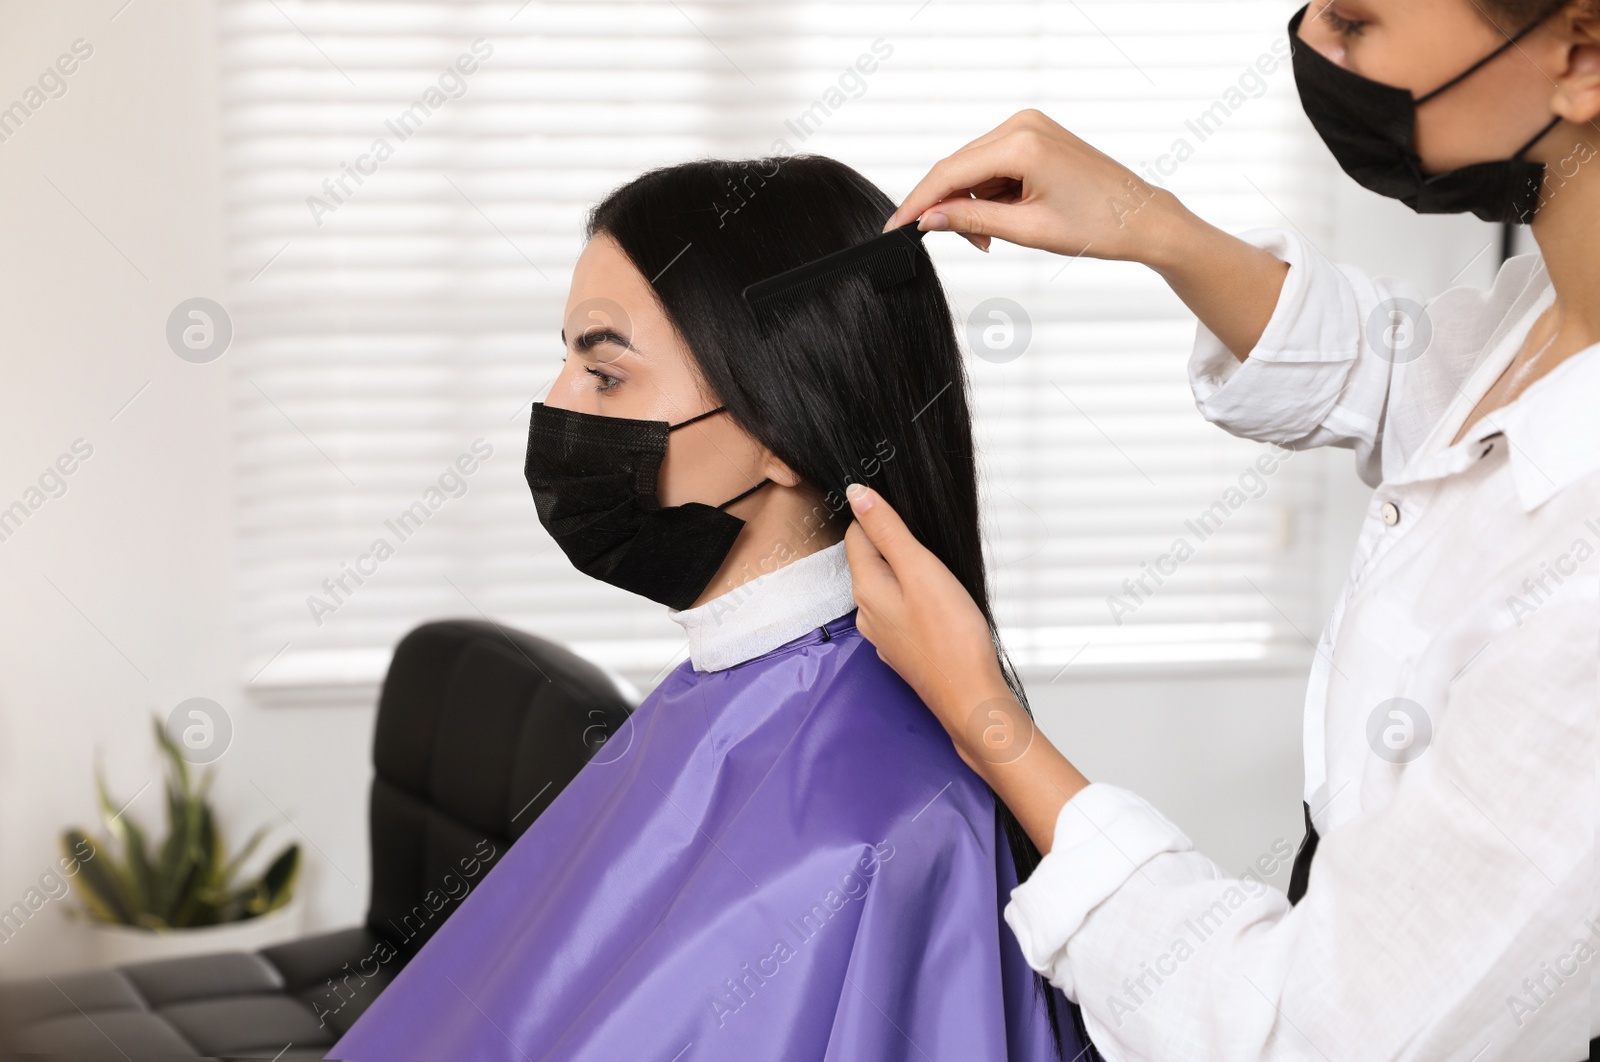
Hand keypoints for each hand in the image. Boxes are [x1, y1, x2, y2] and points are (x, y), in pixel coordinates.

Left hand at [842, 482, 1013, 767]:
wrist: (970, 697)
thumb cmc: (951, 636)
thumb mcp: (920, 570)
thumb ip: (887, 530)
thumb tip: (856, 494)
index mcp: (866, 587)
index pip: (855, 535)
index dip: (875, 514)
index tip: (902, 506)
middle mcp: (867, 612)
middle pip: (869, 560)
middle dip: (890, 541)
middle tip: (923, 533)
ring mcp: (884, 633)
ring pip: (886, 586)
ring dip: (904, 570)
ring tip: (934, 566)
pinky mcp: (903, 648)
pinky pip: (900, 610)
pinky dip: (914, 597)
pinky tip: (937, 600)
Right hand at [884, 109, 1288, 359]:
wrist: (1143, 219)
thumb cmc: (1098, 226)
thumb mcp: (1026, 231)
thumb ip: (971, 222)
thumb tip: (928, 221)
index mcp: (1021, 144)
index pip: (949, 173)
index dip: (917, 203)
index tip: (895, 227)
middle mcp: (1023, 124)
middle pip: (958, 167)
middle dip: (945, 207)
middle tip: (946, 241)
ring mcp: (1030, 125)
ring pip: (974, 167)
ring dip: (970, 203)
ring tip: (989, 238)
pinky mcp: (1036, 134)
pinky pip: (993, 163)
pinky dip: (989, 193)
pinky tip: (1001, 218)